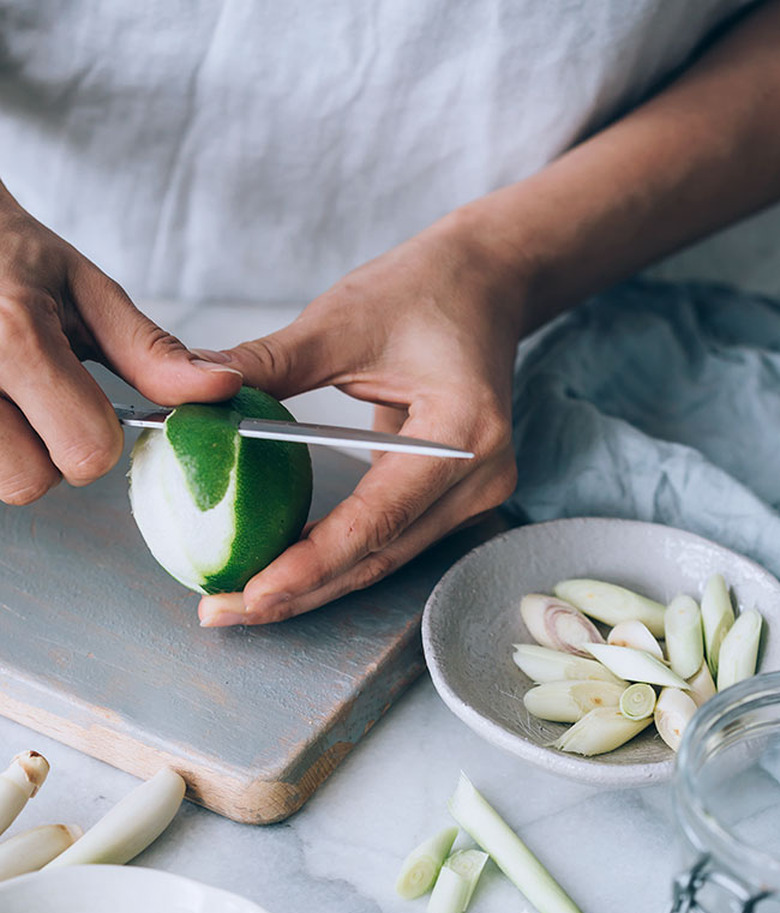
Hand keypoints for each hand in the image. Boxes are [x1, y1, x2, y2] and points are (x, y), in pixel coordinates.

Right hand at [0, 183, 241, 503]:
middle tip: (40, 401)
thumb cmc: (13, 257)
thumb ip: (151, 352)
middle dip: (49, 451)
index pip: (86, 450)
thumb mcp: (87, 291)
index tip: (86, 403)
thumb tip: (221, 389)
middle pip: (31, 481)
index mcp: (16, 337)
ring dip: (15, 452)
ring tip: (12, 396)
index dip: (99, 438)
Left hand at [198, 214, 521, 625]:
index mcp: (463, 433)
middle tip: (222, 610)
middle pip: (378, 558)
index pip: (377, 520)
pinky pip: (388, 540)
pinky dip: (334, 557)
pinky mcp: (455, 498)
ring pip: (382, 560)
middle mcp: (479, 478)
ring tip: (240, 601)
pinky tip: (281, 567)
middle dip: (298, 592)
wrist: (484, 284)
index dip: (310, 564)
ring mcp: (474, 494)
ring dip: (312, 584)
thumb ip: (269, 363)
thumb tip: (190, 389)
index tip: (250, 592)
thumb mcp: (341, 319)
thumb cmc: (423, 290)